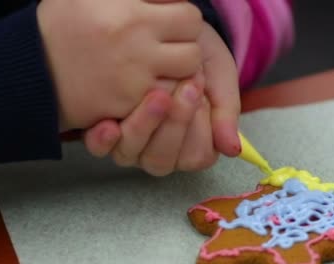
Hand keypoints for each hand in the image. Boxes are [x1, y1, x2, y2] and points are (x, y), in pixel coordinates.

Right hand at [37, 0, 203, 130]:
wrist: (31, 68)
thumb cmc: (63, 23)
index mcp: (132, 13)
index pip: (190, 17)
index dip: (182, 19)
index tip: (169, 22)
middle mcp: (137, 45)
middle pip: (194, 51)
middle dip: (185, 48)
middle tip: (168, 48)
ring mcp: (134, 79)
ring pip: (184, 80)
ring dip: (178, 74)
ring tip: (160, 67)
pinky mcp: (127, 105)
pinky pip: (164, 102)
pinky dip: (161, 96)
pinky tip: (147, 87)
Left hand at [82, 23, 241, 174]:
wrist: (166, 33)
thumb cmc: (198, 56)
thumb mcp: (220, 77)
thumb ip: (227, 112)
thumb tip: (232, 149)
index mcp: (194, 145)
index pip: (195, 157)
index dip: (197, 131)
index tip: (199, 95)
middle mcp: (162, 151)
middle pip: (162, 161)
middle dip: (173, 125)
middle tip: (184, 88)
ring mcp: (133, 145)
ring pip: (133, 155)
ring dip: (143, 127)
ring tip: (156, 94)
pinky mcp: (106, 133)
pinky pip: (101, 149)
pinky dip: (104, 140)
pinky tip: (109, 124)